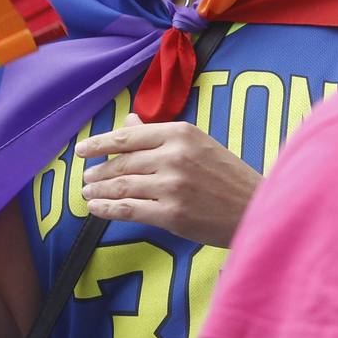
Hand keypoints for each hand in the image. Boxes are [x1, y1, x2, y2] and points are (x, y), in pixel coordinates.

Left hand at [75, 113, 261, 246]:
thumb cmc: (227, 175)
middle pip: (122, 162)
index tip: (81, 150)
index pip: (128, 136)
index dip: (99, 143)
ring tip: (87, 192)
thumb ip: (159, 134)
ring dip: (100, 190)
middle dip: (99, 171)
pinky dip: (108, 209)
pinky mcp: (172, 214)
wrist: (256, 209)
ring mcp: (172, 185)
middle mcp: (174, 155)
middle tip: (87, 177)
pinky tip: (97, 209)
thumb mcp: (197, 143)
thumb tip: (127, 123)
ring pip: (122, 185)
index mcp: (180, 132)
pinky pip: (130, 209)